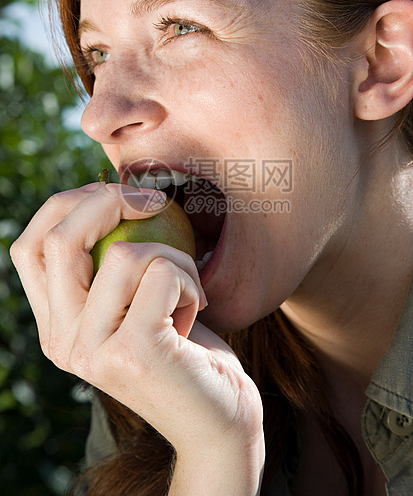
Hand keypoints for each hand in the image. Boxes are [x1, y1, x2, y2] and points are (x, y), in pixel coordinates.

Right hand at [10, 183, 264, 492]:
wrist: (218, 421)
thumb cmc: (182, 351)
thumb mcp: (133, 306)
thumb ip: (106, 268)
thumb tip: (105, 192)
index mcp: (55, 328)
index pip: (29, 247)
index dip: (67, 205)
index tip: (116, 194)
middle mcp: (61, 343)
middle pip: (60, 239)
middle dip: (112, 198)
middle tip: (156, 202)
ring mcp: (93, 350)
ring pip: (121, 252)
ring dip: (171, 253)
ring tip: (187, 288)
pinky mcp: (133, 351)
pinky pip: (159, 271)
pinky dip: (188, 276)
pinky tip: (196, 308)